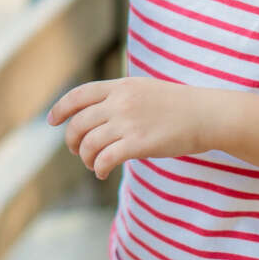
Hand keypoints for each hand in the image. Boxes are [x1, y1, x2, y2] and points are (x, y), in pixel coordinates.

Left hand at [47, 78, 213, 178]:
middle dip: (72, 140)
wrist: (206, 114)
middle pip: (79, 123)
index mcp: (120, 86)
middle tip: (77, 151)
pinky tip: (103, 174)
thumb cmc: (178, 104)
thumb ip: (120, 96)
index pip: (78, 95)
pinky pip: (106, 158)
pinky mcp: (139, 143)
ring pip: (89, 143)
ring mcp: (128, 122)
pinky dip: (99, 168)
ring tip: (93, 165)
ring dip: (86, 158)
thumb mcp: (144, 88)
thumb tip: (98, 111)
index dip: (60, 108)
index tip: (52, 121)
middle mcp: (120, 102)